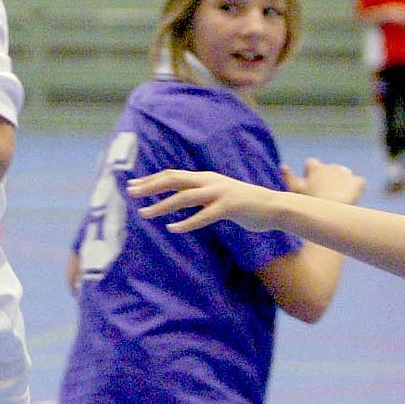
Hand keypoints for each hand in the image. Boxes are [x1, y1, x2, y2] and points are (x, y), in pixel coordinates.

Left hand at [128, 169, 277, 232]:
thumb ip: (199, 196)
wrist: (274, 207)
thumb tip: (177, 201)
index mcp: (205, 178)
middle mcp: (210, 181)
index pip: (173, 175)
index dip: (152, 180)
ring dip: (162, 205)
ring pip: (185, 197)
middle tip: (130, 192)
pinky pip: (204, 216)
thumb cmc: (243, 205)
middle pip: (174, 180)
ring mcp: (220, 193)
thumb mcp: (217, 196)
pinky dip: (187, 222)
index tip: (132, 185)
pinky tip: (172, 229)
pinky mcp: (230, 207)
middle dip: (150, 186)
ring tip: (144, 213)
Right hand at [282, 157, 364, 205]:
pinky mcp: (357, 182)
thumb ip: (288, 177)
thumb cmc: (308, 204)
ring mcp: (346, 173)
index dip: (310, 175)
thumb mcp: (294, 191)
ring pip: (343, 175)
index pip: (311, 164)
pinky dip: (355, 189)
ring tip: (337, 199)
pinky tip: (349, 199)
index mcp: (315, 167)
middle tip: (324, 196)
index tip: (311, 186)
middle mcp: (331, 166)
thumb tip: (283, 165)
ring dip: (341, 183)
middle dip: (327, 179)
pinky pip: (358, 182)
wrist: (328, 214)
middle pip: (329, 170)